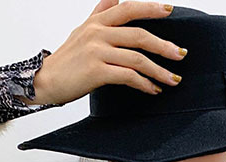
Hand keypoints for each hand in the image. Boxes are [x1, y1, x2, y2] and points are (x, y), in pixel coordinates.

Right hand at [32, 1, 187, 105]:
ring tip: (173, 79)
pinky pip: (128, 76)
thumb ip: (101, 13)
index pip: (128, 8)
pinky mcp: (97, 72)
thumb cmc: (67, 60)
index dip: (150, 8)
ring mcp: (97, 52)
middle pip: (139, 34)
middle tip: (181, 54)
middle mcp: (98, 33)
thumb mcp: (83, 30)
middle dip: (164, 45)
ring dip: (159, 70)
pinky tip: (153, 90)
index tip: (170, 10)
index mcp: (97, 21)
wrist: (44, 81)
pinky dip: (144, 84)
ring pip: (137, 58)